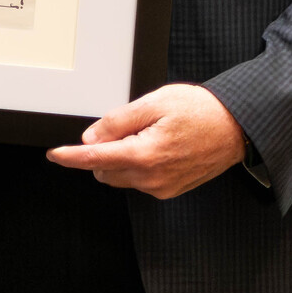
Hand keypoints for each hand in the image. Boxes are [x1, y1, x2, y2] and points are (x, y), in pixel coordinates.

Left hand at [45, 84, 244, 197]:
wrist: (236, 127)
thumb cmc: (201, 111)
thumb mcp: (154, 103)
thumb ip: (118, 121)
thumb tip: (92, 137)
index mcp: (145, 155)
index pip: (95, 159)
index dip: (70, 157)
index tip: (55, 155)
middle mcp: (152, 178)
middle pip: (105, 170)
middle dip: (103, 150)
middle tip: (127, 126)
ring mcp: (162, 187)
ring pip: (121, 176)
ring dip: (121, 158)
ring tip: (149, 133)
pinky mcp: (170, 190)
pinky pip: (139, 180)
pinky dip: (137, 164)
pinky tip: (157, 145)